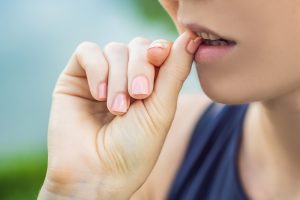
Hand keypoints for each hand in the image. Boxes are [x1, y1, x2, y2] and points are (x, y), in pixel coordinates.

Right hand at [38, 31, 200, 198]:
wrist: (97, 174)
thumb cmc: (134, 148)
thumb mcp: (161, 109)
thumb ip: (174, 72)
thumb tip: (190, 38)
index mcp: (149, 85)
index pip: (158, 50)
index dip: (161, 49)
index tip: (160, 56)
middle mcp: (126, 77)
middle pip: (138, 46)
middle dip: (140, 68)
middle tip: (139, 96)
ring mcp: (101, 76)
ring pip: (115, 49)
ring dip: (118, 78)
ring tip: (117, 109)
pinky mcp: (76, 77)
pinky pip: (87, 51)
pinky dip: (97, 69)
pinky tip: (98, 96)